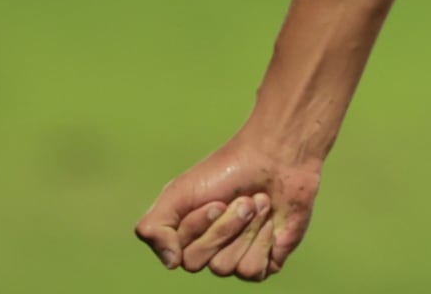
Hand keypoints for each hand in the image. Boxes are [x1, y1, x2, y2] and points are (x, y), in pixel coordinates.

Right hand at [135, 135, 318, 279]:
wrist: (276, 158)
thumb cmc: (226, 170)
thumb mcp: (179, 191)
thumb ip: (154, 226)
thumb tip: (171, 263)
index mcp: (186, 238)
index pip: (180, 255)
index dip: (198, 226)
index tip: (216, 199)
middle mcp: (209, 253)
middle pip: (199, 263)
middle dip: (223, 227)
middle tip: (242, 200)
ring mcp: (237, 259)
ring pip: (226, 268)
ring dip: (245, 230)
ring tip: (259, 204)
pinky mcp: (265, 262)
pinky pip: (253, 271)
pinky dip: (262, 241)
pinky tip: (272, 221)